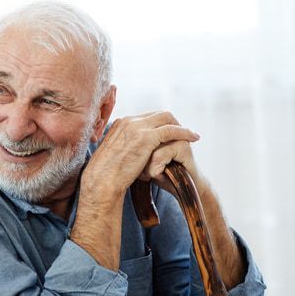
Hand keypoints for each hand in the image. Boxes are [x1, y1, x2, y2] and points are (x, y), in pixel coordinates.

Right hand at [82, 111, 199, 200]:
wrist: (101, 181)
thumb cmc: (105, 175)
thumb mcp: (113, 155)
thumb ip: (124, 148)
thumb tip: (132, 152)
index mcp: (121, 124)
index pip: (147, 117)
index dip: (161, 124)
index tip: (170, 133)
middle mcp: (129, 121)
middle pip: (158, 114)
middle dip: (173, 122)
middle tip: (184, 133)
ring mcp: (137, 127)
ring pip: (167, 118)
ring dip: (181, 126)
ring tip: (192, 136)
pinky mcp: (146, 138)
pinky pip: (171, 130)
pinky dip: (184, 132)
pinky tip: (193, 138)